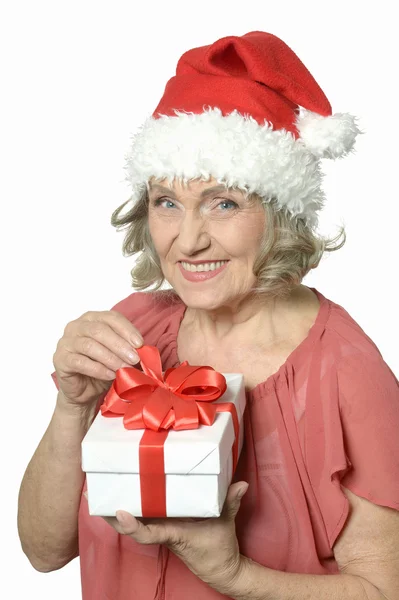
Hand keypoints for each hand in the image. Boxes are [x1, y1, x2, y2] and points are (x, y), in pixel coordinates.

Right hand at [53, 310, 142, 407]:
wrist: (84, 391)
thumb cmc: (102, 369)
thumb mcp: (119, 355)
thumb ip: (128, 348)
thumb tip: (143, 349)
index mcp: (92, 318)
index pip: (111, 317)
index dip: (127, 330)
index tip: (140, 344)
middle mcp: (76, 326)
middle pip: (100, 330)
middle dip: (120, 345)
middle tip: (134, 359)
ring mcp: (65, 342)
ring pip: (90, 345)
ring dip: (111, 358)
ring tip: (124, 369)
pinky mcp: (60, 359)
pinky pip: (80, 362)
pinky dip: (98, 369)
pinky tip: (110, 375)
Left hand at [101, 482, 248, 594]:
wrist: (221, 570)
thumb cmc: (219, 549)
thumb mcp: (225, 524)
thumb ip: (230, 502)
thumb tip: (240, 484)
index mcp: (174, 534)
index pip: (147, 534)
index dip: (131, 526)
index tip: (119, 513)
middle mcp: (163, 533)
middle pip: (130, 526)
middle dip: (110, 514)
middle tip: (92, 494)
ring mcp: (161, 531)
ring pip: (133, 523)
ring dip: (115, 511)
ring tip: (98, 491)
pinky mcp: (164, 528)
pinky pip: (142, 519)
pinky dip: (130, 509)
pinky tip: (122, 495)